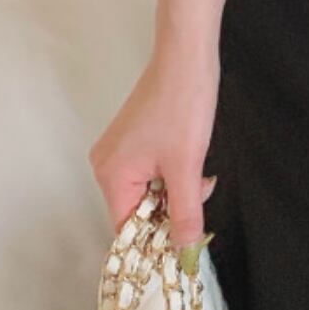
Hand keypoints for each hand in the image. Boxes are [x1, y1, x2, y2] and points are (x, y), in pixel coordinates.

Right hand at [88, 50, 220, 253]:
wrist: (187, 58)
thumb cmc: (183, 105)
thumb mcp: (187, 167)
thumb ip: (185, 214)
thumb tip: (183, 251)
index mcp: (111, 175)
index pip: (127, 229)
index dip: (155, 239)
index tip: (184, 244)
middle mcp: (107, 164)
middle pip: (139, 210)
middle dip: (173, 208)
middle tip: (200, 191)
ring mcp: (120, 150)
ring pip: (150, 190)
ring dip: (178, 189)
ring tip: (200, 171)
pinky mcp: (135, 138)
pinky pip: (152, 171)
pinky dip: (174, 172)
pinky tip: (192, 158)